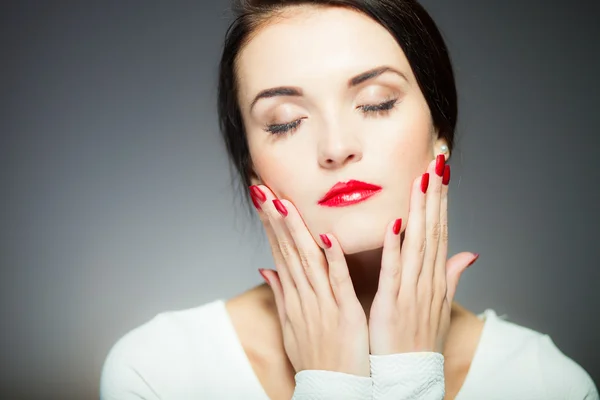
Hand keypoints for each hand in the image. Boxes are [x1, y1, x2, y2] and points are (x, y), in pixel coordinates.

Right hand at [250, 185, 369, 376]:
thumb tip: (265, 270)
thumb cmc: (315, 358)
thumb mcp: (291, 326)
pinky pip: (338, 282)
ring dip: (295, 230)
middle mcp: (303, 296)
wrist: (333, 391)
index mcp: (294, 297)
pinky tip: (328, 236)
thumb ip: (280, 294)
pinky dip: (333, 259)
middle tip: (261, 187)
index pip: (279, 251)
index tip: (262, 197)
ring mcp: (322, 304)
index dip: (269, 223)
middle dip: (273, 217)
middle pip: (286, 250)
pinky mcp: (344, 314)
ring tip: (283, 201)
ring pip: (306, 260)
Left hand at [368, 155, 477, 354]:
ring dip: (420, 210)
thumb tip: (471, 253)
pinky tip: (394, 222)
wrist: (410, 373)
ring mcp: (412, 290)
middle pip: (433, 229)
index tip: (440, 172)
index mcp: (436, 277)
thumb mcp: (441, 304)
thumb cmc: (421, 337)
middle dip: (435, 195)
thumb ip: (453, 275)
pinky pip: (394, 270)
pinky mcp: (392, 303)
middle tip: (435, 161)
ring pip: (417, 242)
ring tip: (421, 180)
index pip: (440, 230)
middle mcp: (428, 279)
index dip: (441, 200)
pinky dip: (394, 246)